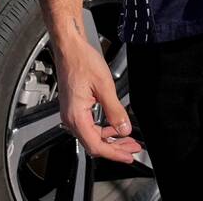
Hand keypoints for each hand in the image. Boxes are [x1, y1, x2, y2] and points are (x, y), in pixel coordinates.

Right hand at [56, 39, 142, 163]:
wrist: (70, 48)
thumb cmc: (82, 61)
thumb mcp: (104, 86)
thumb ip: (115, 110)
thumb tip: (124, 129)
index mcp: (76, 116)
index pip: (96, 145)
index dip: (114, 153)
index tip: (128, 155)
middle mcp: (71, 119)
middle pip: (94, 144)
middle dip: (115, 148)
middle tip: (133, 149)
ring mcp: (71, 114)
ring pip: (92, 136)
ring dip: (110, 139)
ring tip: (127, 139)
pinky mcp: (75, 108)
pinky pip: (89, 126)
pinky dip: (103, 129)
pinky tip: (113, 127)